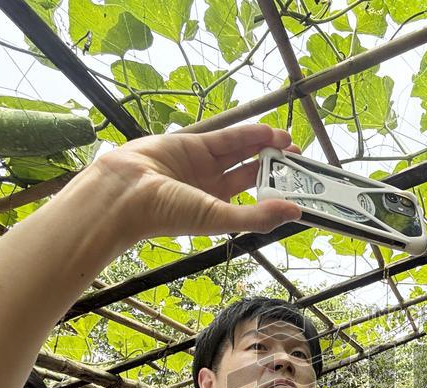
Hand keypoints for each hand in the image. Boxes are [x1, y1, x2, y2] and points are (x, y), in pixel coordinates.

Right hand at [80, 123, 301, 246]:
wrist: (125, 191)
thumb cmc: (168, 213)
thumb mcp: (218, 217)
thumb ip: (258, 216)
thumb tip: (294, 213)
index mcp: (219, 210)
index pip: (255, 199)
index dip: (278, 191)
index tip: (301, 185)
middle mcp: (213, 189)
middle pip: (251, 173)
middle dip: (275, 165)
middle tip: (300, 159)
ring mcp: (203, 165)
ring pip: (240, 152)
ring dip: (264, 146)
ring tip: (288, 140)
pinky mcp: (193, 145)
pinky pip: (225, 138)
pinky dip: (246, 134)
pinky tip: (267, 132)